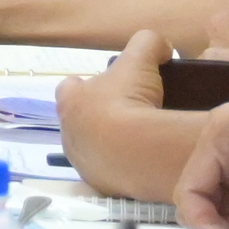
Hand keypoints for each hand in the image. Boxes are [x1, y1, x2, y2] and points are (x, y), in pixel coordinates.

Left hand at [54, 32, 178, 202]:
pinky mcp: (100, 184)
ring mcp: (82, 162)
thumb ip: (147, 44)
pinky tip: (141, 161)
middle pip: (80, 120)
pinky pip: (109, 173)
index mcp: (70, 100)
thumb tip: (160, 47)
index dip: (87, 85)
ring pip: (92, 149)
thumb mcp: (140, 60)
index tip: (109, 88)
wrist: (137, 152)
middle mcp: (68, 132)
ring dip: (108, 145)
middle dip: (97, 118)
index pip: (71, 88)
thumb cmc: (128, 101)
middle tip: (128, 116)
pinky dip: (121, 167)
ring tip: (137, 141)